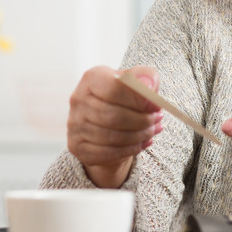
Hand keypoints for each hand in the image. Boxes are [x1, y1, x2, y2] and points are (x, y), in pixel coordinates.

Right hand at [67, 65, 163, 187]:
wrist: (108, 120)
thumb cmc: (125, 97)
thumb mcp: (138, 81)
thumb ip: (146, 77)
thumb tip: (149, 87)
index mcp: (92, 77)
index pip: (114, 88)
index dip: (138, 99)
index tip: (156, 106)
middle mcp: (78, 99)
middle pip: (113, 116)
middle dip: (141, 121)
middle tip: (157, 120)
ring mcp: (74, 124)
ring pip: (111, 137)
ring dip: (138, 136)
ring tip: (152, 131)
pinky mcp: (76, 146)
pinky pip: (106, 153)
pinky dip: (129, 150)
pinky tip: (140, 144)